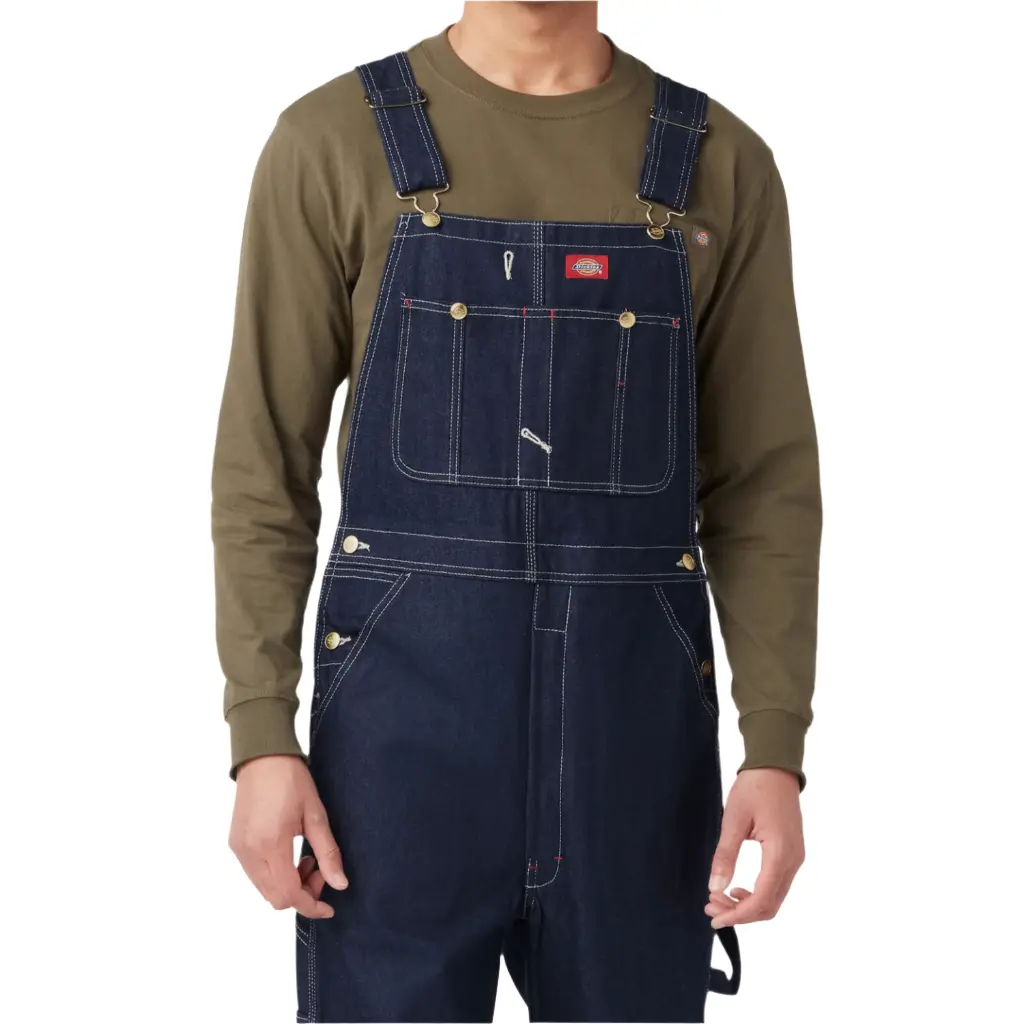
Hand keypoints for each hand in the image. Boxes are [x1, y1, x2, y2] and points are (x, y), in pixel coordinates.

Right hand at [229, 754, 347, 918]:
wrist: (262, 756)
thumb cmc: (291, 779)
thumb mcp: (315, 815)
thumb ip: (327, 853)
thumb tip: (340, 884)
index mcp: (270, 845)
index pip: (288, 894)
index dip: (310, 905)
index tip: (329, 906)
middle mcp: (249, 852)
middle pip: (274, 897)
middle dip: (302, 893)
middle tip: (320, 870)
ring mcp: (239, 849)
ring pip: (264, 888)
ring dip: (288, 884)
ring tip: (307, 858)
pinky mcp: (235, 844)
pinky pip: (256, 874)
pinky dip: (275, 874)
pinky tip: (290, 854)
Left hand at [705, 767, 803, 927]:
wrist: (776, 767)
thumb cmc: (755, 787)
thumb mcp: (734, 819)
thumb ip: (725, 854)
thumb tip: (715, 886)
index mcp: (780, 853)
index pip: (761, 900)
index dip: (737, 915)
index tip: (714, 918)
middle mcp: (793, 861)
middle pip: (769, 905)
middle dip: (740, 913)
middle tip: (711, 908)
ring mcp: (795, 858)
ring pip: (774, 898)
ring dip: (747, 905)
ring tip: (719, 898)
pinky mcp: (791, 854)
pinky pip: (777, 885)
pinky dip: (757, 894)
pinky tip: (736, 889)